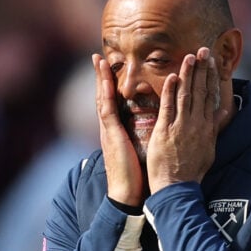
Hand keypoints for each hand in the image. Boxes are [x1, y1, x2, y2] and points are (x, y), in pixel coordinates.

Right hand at [93, 53, 145, 206]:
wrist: (127, 194)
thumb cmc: (137, 176)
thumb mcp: (139, 150)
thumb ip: (141, 137)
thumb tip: (152, 129)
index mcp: (117, 131)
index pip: (112, 102)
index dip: (110, 85)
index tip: (110, 68)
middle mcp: (110, 128)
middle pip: (103, 96)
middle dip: (101, 76)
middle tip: (98, 57)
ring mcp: (109, 130)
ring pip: (102, 98)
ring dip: (100, 79)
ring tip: (98, 60)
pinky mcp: (112, 135)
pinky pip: (107, 110)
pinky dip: (105, 94)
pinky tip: (106, 81)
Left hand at [146, 47, 226, 192]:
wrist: (178, 188)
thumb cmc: (191, 172)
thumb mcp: (209, 150)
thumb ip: (213, 129)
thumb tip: (222, 113)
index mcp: (207, 128)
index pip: (211, 97)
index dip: (212, 77)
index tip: (212, 62)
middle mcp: (197, 125)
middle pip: (201, 92)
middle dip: (203, 69)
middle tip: (204, 50)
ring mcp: (182, 127)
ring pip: (187, 95)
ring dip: (189, 74)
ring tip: (191, 56)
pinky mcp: (166, 132)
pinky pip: (169, 107)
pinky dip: (171, 91)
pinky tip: (174, 76)